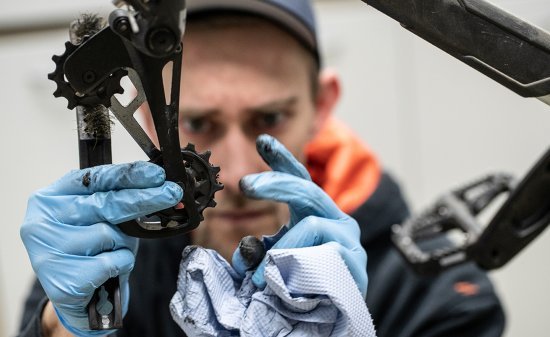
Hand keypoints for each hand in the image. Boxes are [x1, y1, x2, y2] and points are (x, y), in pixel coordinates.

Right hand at [20, 162, 182, 335]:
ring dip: (122, 244)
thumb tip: (160, 187)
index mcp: (50, 199)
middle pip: (105, 203)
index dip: (129, 175)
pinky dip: (120, 265)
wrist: (80, 298)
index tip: (157, 175)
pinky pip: (111, 262)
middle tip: (172, 193)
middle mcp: (42, 222)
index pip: (94, 179)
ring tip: (110, 253)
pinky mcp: (63, 280)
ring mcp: (48, 251)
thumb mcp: (103, 219)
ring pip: (108, 234)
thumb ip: (119, 200)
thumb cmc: (93, 251)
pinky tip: (108, 272)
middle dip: (145, 198)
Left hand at [232, 135, 367, 297]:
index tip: (262, 140)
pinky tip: (292, 285)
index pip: (299, 180)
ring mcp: (347, 240)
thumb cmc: (300, 290)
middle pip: (306, 189)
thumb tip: (245, 249)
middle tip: (246, 184)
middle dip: (274, 183)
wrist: (331, 324)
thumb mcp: (272, 263)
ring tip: (261, 278)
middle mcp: (334, 221)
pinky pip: (324, 254)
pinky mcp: (355, 262)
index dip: (282, 159)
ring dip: (281, 250)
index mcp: (314, 216)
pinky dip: (299, 268)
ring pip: (312, 225)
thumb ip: (258, 251)